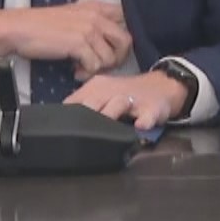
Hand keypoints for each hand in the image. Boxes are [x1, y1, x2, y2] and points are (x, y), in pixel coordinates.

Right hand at [0, 2, 132, 77]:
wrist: (19, 29)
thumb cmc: (41, 26)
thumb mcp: (72, 16)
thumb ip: (91, 22)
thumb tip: (107, 41)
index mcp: (96, 7)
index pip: (126, 19)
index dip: (121, 39)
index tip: (110, 49)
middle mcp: (96, 16)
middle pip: (126, 41)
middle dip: (116, 58)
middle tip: (101, 64)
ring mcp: (88, 29)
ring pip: (111, 57)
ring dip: (98, 68)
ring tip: (82, 68)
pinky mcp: (79, 44)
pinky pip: (95, 66)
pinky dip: (86, 73)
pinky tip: (74, 71)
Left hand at [65, 71, 189, 129]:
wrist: (162, 86)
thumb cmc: (125, 93)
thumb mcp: (100, 93)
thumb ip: (81, 104)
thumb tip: (57, 119)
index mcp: (96, 88)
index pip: (75, 102)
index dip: (66, 117)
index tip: (57, 131)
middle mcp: (112, 91)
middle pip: (93, 103)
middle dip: (85, 117)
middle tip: (76, 134)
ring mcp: (133, 100)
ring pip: (118, 105)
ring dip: (110, 115)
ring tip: (105, 131)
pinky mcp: (153, 109)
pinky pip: (147, 116)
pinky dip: (144, 121)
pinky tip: (140, 126)